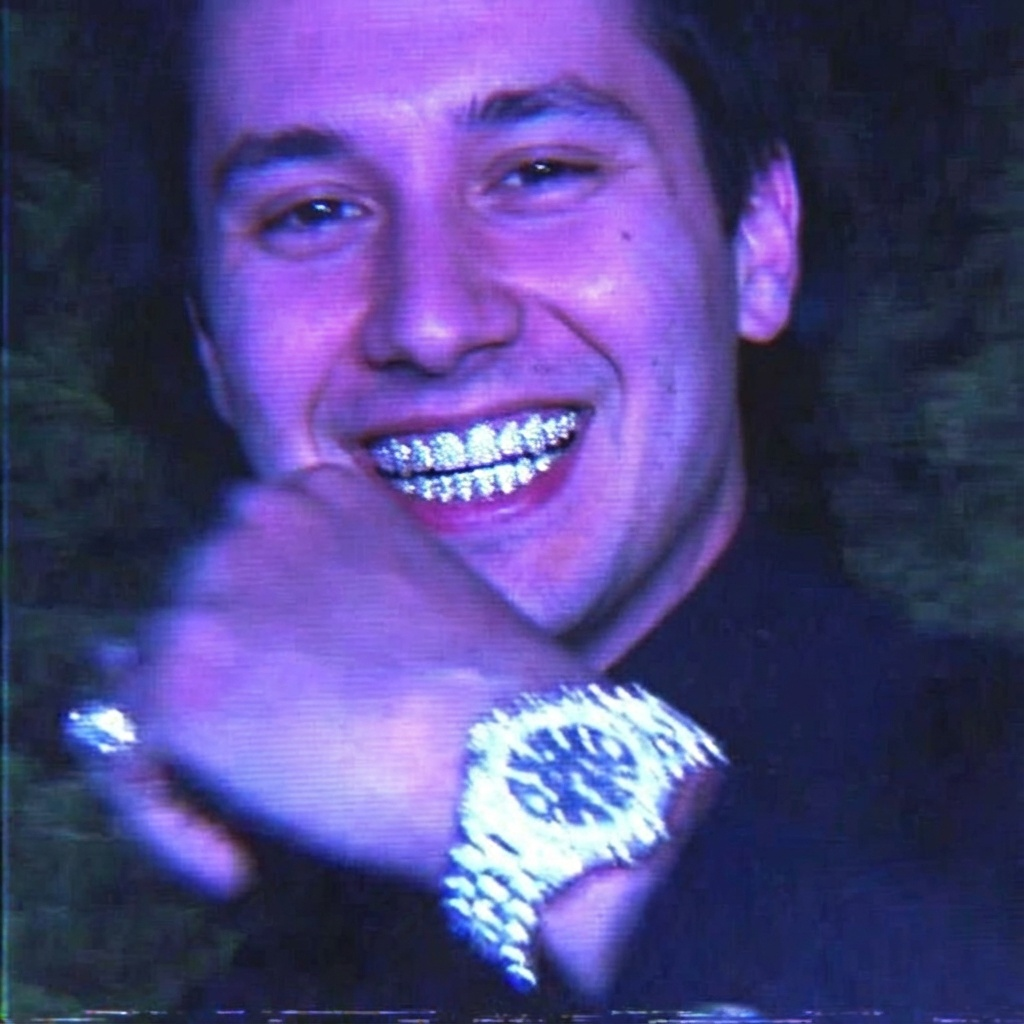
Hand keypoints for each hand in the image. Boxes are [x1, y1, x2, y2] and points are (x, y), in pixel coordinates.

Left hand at [94, 463, 583, 890]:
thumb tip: (237, 640)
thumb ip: (336, 592)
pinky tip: (233, 865)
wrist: (516, 754)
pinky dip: (171, 820)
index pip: (248, 562)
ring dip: (205, 754)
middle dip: (235, 685)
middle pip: (197, 613)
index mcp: (319, 493)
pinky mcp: (180, 685)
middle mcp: (253, 520)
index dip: (271, 637)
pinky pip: (130, 758)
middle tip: (303, 757)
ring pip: (153, 683)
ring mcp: (210, 596)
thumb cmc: (498, 692)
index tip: (313, 699)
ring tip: (271, 814)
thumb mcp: (419, 595)